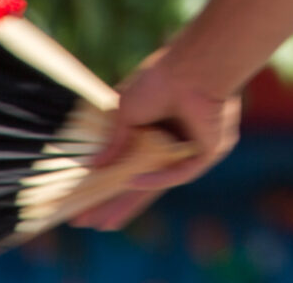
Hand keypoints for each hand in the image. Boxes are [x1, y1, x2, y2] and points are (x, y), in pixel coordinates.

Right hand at [70, 49, 241, 231]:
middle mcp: (174, 141)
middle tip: (89, 222)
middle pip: (142, 180)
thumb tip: (94, 167)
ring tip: (105, 223)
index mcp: (156, 128)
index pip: (129, 163)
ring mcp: (191, 148)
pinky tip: (133, 182)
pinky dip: (158, 178)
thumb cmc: (160, 80)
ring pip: (160, 183)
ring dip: (131, 202)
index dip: (108, 182)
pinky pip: (181, 172)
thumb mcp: (126, 111)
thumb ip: (115, 140)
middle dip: (115, 201)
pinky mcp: (210, 150)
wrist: (193, 69)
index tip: (82, 201)